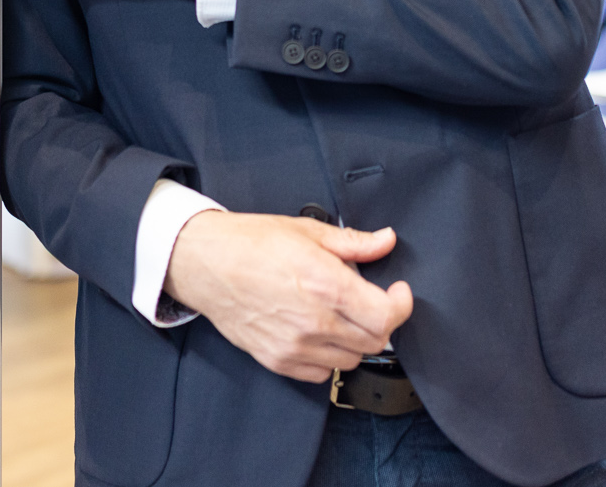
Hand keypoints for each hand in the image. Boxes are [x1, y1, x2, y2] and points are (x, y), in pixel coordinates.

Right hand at [161, 211, 414, 382]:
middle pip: (374, 342)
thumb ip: (353, 243)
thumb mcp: (306, 230)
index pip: (386, 316)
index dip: (401, 305)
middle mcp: (314, 321)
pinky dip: (328, 357)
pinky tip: (319, 332)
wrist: (204, 263)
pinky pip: (321, 374)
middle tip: (370, 301)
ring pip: (350, 360)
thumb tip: (386, 241)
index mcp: (325, 285)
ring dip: (355, 340)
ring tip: (341, 314)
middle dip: (380, 321)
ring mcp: (295, 346)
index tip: (398, 292)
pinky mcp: (277, 360)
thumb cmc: (250, 243)